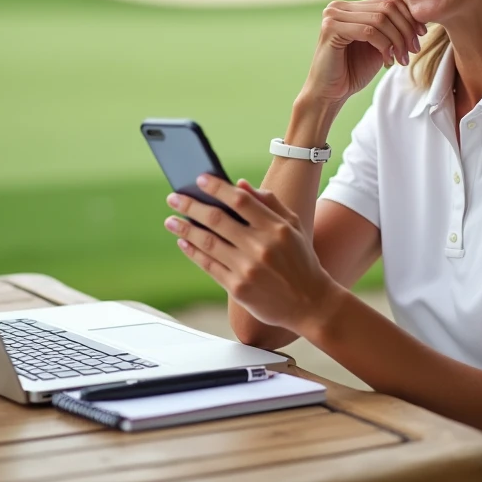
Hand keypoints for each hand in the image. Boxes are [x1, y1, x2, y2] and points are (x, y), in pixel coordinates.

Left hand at [163, 176, 340, 335]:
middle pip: (218, 220)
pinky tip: (184, 242)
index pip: (240, 200)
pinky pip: (209, 266)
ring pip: (208, 243)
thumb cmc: (301, 260)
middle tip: (174, 197)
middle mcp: (261, 247)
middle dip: (191, 206)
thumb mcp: (293, 226)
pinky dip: (193, 252)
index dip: (217, 188)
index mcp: (276, 228)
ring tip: (171, 220)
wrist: (310, 303)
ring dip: (185, 229)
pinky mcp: (238, 288)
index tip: (199, 179)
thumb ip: (269, 202)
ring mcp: (248, 269)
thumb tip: (240, 184)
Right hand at [303, 0, 426, 104]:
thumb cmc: (353, 71)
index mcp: (350, 7)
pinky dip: (384, 46)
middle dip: (406, 29)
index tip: (421, 35)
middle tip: (413, 50)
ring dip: (397, 40)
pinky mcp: (331, 29)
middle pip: (387, 7)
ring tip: (401, 59)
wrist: (329, 94)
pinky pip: (368, 31)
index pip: (388, 0)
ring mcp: (333, 16)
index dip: (409, 16)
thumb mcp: (379, 45)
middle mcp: (339, 6)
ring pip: (380, 19)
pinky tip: (387, 61)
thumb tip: (421, 17)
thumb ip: (392, 29)